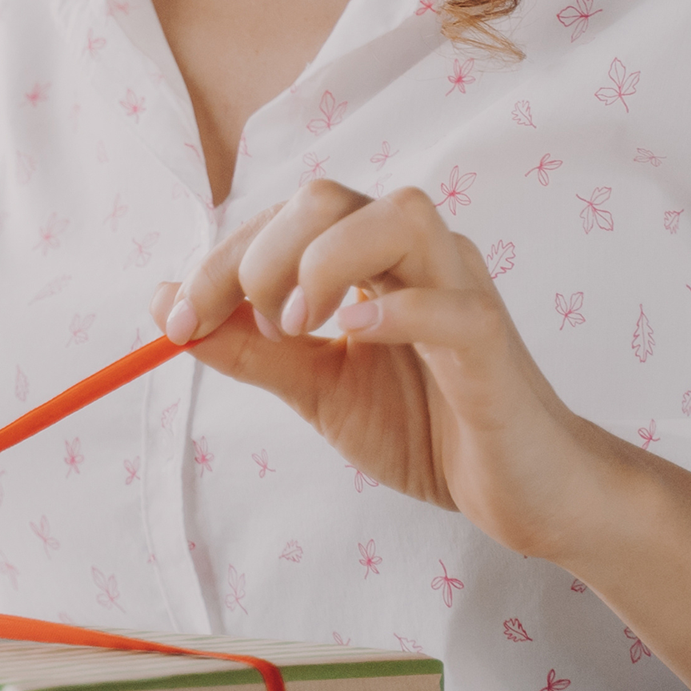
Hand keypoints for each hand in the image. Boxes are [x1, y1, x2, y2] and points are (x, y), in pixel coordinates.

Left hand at [151, 179, 628, 565]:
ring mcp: (462, 289)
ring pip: (399, 215)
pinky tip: (353, 337)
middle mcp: (418, 257)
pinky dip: (393, 311)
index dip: (219, 260)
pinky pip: (448, 302)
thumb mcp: (317, 388)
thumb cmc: (429, 428)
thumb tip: (167, 309)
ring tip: (297, 328)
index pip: (285, 220)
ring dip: (326, 261)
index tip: (175, 319)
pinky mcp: (492, 342)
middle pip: (330, 199)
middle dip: (261, 254)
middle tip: (246, 326)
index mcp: (372, 260)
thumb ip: (248, 347)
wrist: (523, 491)